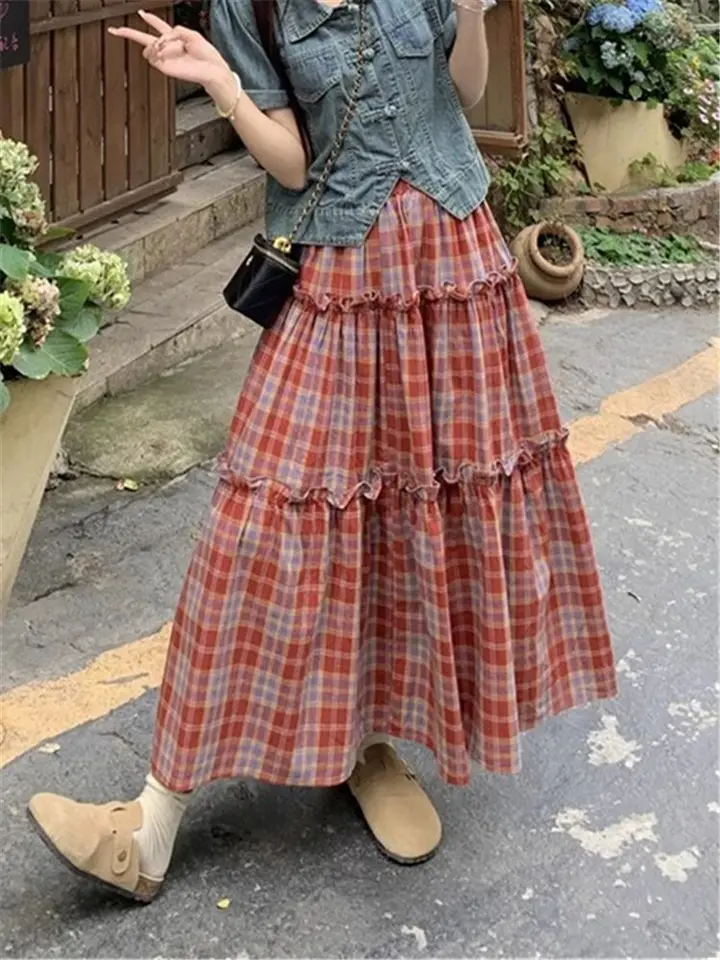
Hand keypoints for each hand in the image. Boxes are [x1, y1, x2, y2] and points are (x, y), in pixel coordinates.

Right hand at [108, 9, 229, 87]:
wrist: (211, 70)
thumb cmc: (206, 54)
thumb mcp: (192, 35)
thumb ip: (175, 31)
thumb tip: (162, 39)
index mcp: (175, 37)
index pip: (159, 26)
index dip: (150, 18)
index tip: (141, 12)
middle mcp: (167, 48)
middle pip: (144, 37)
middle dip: (129, 33)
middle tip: (115, 30)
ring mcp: (164, 58)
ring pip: (150, 45)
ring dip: (161, 43)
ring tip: (177, 49)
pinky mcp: (163, 66)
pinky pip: (155, 54)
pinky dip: (163, 50)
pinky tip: (171, 53)